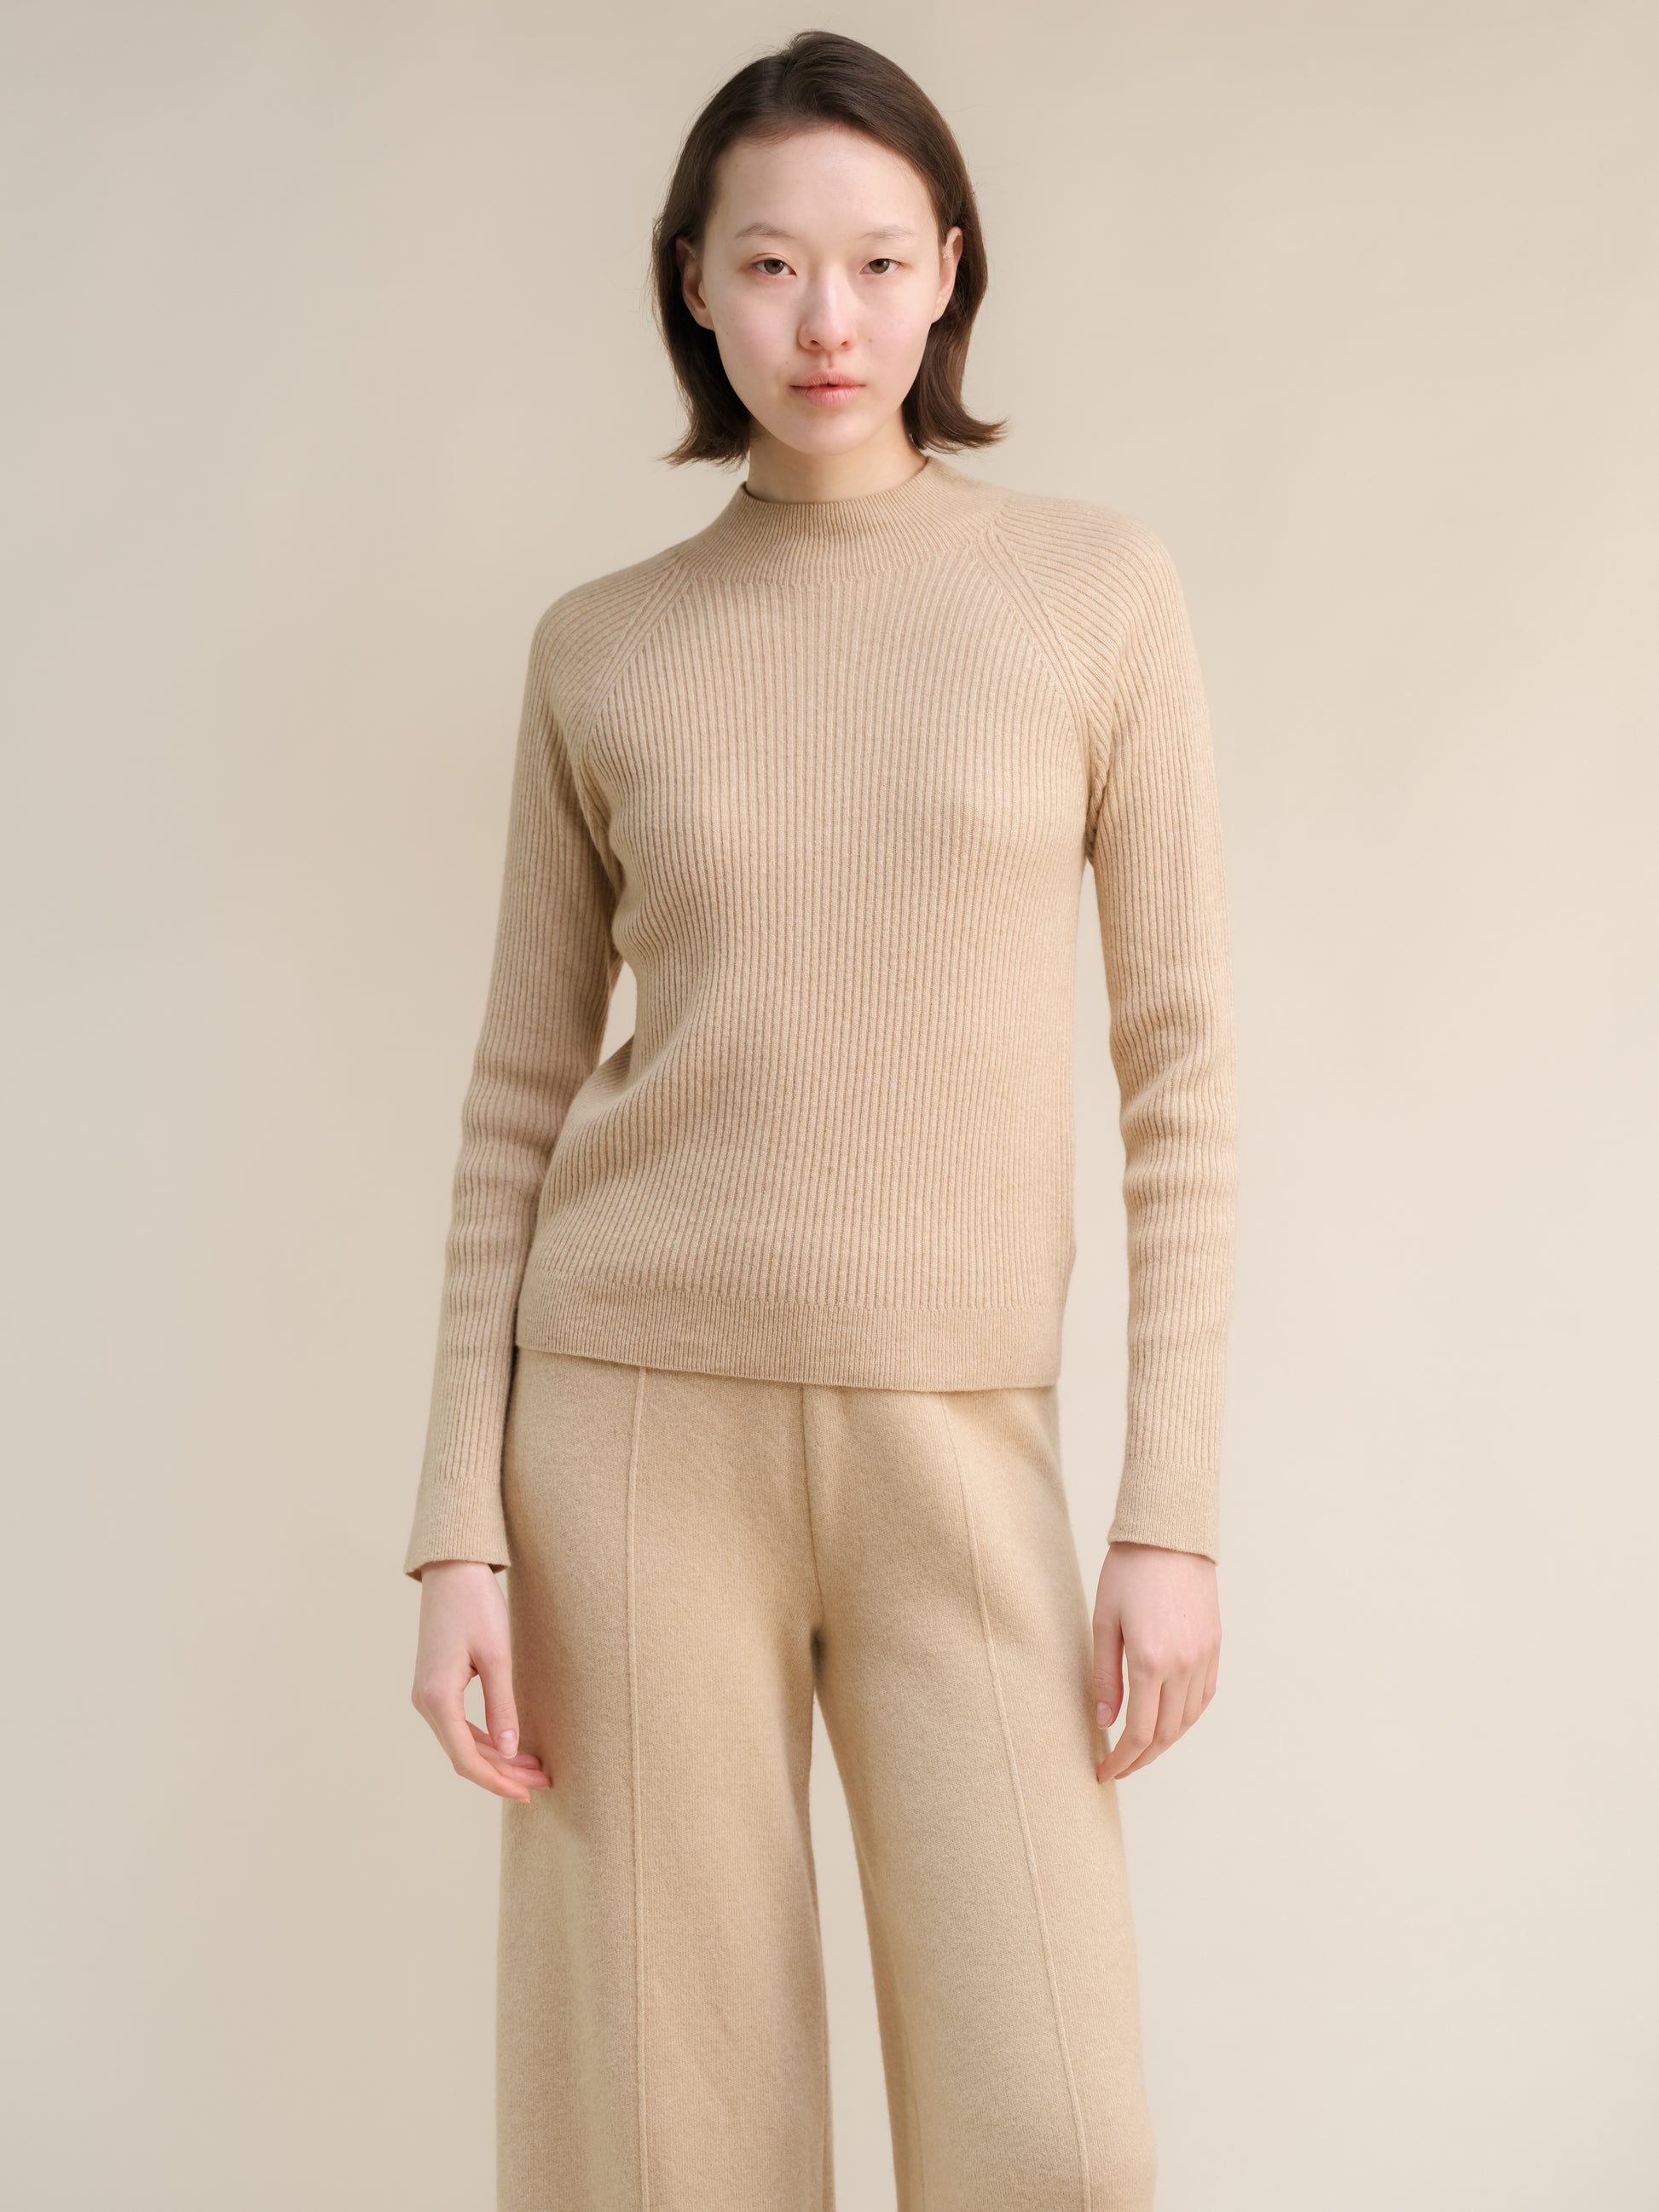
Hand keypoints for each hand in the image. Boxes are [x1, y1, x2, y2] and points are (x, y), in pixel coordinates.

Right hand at [410, 1561, 551, 1801]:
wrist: (452, 1570)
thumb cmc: (476, 1606)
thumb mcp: (497, 1656)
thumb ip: (502, 1706)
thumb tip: (509, 1749)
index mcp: (437, 1699)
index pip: (467, 1758)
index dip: (497, 1781)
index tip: (528, 1793)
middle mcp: (426, 1703)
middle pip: (464, 1755)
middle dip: (503, 1773)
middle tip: (541, 1782)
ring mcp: (428, 1695)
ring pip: (462, 1742)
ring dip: (496, 1758)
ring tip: (534, 1768)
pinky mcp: (436, 1685)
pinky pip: (459, 1724)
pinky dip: (486, 1739)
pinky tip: (511, 1745)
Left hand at [1092, 1540, 1219, 1781]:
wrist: (1170, 1535)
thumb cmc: (1127, 1572)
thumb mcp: (1103, 1621)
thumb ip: (1104, 1677)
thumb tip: (1104, 1723)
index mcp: (1151, 1661)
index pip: (1140, 1732)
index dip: (1122, 1760)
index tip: (1104, 1773)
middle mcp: (1184, 1665)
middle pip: (1166, 1734)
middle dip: (1141, 1759)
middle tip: (1118, 1768)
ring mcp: (1204, 1657)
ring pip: (1188, 1720)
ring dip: (1165, 1742)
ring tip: (1140, 1749)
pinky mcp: (1215, 1647)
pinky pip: (1204, 1697)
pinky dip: (1186, 1718)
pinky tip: (1168, 1720)